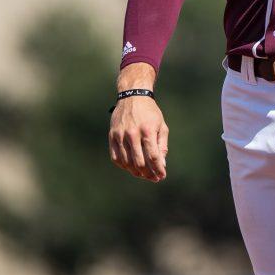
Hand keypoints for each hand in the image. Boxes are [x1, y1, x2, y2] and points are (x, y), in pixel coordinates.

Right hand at [109, 66, 167, 181]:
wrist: (132, 96)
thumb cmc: (150, 112)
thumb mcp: (161, 125)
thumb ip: (162, 145)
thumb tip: (161, 164)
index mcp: (148, 130)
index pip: (153, 156)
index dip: (158, 169)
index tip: (162, 176)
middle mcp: (133, 133)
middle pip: (139, 162)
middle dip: (148, 174)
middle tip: (154, 178)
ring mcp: (120, 135)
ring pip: (127, 162)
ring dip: (136, 172)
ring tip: (144, 175)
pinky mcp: (112, 136)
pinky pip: (116, 157)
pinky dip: (123, 166)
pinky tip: (131, 168)